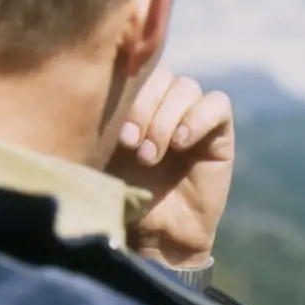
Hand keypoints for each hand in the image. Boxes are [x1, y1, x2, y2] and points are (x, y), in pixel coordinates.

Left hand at [105, 64, 234, 267]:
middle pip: (162, 73)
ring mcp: (192, 115)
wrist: (155, 236)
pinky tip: (181, 143)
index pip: (135, 67)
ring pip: (186, 87)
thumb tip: (86, 88)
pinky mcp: (218, 132)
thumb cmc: (122, 197)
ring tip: (151, 155)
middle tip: (131, 144)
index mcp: (133, 101)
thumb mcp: (102, 155)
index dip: (127, 90)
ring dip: (166, 119)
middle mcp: (164, 103)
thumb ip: (99, 119)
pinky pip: (218, 104)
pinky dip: (199, 118)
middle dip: (144, 107)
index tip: (114, 132)